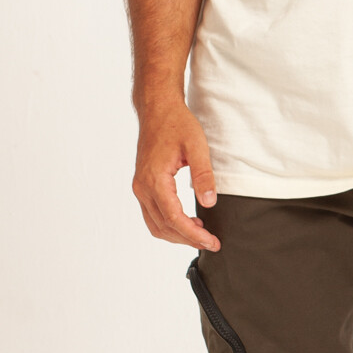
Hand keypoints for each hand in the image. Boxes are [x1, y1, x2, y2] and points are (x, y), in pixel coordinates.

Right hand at [132, 99, 220, 249]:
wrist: (157, 109)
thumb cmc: (177, 124)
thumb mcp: (197, 146)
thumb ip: (203, 175)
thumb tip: (209, 203)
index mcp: (155, 180)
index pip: (174, 218)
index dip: (194, 234)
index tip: (213, 242)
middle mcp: (142, 187)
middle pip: (163, 226)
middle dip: (188, 239)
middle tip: (212, 243)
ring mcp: (139, 187)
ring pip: (155, 224)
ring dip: (177, 235)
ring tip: (202, 235)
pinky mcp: (142, 186)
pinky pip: (152, 215)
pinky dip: (169, 225)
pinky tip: (188, 222)